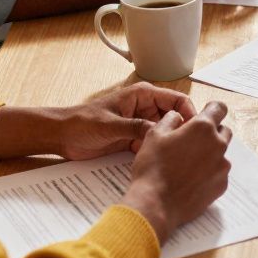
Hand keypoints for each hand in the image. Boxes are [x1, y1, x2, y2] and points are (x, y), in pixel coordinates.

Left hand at [55, 83, 196, 159]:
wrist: (62, 136)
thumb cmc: (81, 122)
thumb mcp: (110, 125)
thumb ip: (135, 127)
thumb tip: (158, 132)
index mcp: (143, 95)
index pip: (177, 100)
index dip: (189, 114)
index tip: (195, 131)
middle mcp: (146, 107)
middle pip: (175, 117)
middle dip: (181, 131)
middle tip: (188, 149)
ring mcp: (141, 124)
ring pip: (165, 133)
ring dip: (169, 143)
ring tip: (176, 158)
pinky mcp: (134, 139)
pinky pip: (152, 144)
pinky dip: (156, 152)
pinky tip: (159, 162)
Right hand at [122, 101, 232, 243]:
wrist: (155, 205)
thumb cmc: (153, 168)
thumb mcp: (155, 135)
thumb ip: (170, 119)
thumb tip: (178, 116)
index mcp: (203, 127)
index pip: (219, 108)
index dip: (211, 109)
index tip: (204, 115)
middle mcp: (218, 145)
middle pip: (223, 130)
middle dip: (210, 132)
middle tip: (191, 141)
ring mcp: (222, 166)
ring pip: (221, 152)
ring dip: (210, 153)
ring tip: (188, 164)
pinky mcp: (222, 185)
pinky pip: (219, 172)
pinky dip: (210, 172)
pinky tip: (192, 179)